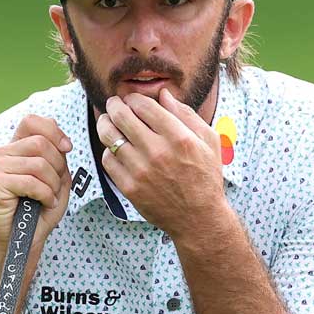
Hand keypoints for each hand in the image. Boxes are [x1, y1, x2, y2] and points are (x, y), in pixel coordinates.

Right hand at [0, 114, 72, 252]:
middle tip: (56, 187)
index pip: (32, 121)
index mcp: (14, 148)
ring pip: (38, 164)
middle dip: (57, 166)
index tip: (67, 149)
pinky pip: (30, 182)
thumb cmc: (38, 213)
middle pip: (40, 143)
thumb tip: (62, 142)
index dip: (54, 131)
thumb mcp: (56, 180)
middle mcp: (0, 154)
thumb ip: (58, 157)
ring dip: (52, 184)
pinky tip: (44, 203)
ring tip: (49, 198)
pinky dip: (45, 195)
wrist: (21, 242)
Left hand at [96, 90, 226, 236]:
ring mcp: (141, 171)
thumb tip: (163, 94)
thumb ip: (186, 114)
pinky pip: (108, 160)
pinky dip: (109, 150)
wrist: (198, 218)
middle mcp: (158, 152)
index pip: (144, 105)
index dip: (133, 98)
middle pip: (121, 116)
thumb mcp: (208, 141)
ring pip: (109, 136)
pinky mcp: (129, 188)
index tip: (132, 99)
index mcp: (179, 137)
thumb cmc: (206, 177)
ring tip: (107, 121)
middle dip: (114, 105)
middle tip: (114, 104)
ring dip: (105, 124)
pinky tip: (116, 149)